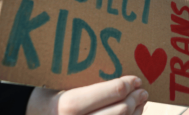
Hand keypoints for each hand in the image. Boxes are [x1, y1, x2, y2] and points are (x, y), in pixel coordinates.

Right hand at [26, 76, 147, 114]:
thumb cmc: (47, 98)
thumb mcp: (61, 86)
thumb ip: (87, 83)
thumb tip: (120, 78)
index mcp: (69, 105)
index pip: (112, 92)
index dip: (128, 84)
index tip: (136, 79)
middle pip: (120, 111)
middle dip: (135, 99)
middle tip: (142, 91)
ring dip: (135, 112)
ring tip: (140, 102)